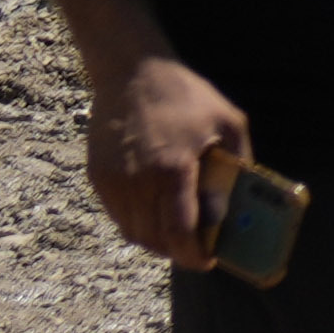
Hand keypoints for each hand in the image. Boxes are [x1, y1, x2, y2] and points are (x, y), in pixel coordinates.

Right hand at [83, 56, 249, 265]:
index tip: (208, 261)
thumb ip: (237, 167)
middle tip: (197, 250)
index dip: (194, 255)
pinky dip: (137, 224)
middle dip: (178, 252)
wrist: (131, 71)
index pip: (180, 231)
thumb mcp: (228, 124)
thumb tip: (237, 207)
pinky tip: (156, 215)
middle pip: (155, 238)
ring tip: (179, 236)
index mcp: (172, 170)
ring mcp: (112, 180)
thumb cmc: (185, 96)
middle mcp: (137, 181)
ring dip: (157, 242)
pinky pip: (117, 216)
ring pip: (133, 232)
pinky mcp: (97, 176)